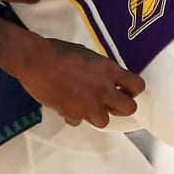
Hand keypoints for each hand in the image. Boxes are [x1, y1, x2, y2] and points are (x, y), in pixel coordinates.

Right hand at [11, 37, 143, 127]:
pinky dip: (74, 115)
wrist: (36, 61)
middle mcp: (104, 90)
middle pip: (129, 109)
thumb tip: (106, 80)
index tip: (125, 90)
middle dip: (121, 107)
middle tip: (111, 103)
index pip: (137, 86)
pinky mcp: (72, 114)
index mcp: (109, 70)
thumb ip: (101, 70)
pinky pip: (79, 121)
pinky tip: (66, 105)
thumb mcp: (88, 56)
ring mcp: (89, 105)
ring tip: (85, 105)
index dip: (133, 90)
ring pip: (104, 121)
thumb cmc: (59, 51)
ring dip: (96, 115)